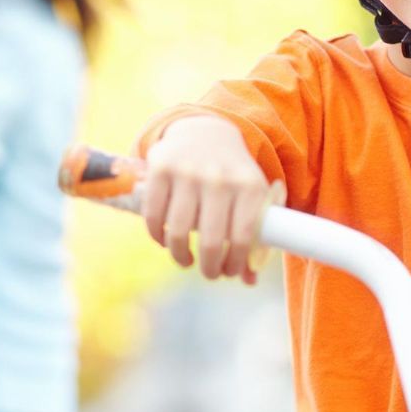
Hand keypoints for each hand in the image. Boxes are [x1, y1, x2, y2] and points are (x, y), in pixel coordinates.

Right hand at [142, 114, 275, 283]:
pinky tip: (165, 241)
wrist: (206, 130)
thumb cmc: (234, 175)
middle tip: (209, 273)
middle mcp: (220, 178)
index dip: (236, 264)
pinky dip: (158, 236)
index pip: (244, 238)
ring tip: (186, 260)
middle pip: (213, 241)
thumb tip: (249, 281)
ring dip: (182, 256)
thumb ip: (255, 236)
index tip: (229, 273)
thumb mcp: (252, 197)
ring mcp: (188, 172)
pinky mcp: (161, 169)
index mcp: (250, 186)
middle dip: (210, 268)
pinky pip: (155, 216)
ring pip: (180, 232)